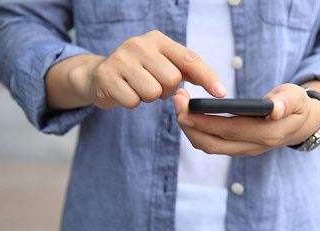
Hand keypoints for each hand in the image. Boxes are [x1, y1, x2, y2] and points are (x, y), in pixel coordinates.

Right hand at [46, 30, 225, 109]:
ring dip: (148, 98)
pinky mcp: (107, 76)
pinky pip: (133, 101)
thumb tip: (216, 88)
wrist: (98, 75)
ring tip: (138, 88)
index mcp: (157, 40)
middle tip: (154, 85)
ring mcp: (121, 58)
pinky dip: (132, 102)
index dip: (207, 77)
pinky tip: (125, 92)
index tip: (221, 93)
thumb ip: (186, 71)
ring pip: (153, 92)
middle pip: (172, 80)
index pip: (189, 58)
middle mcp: (139, 44)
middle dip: (166, 90)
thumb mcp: (162, 64)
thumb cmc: (139, 72)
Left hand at [173, 84, 319, 155]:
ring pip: (208, 146)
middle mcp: (253, 147)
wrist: (299, 123)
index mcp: (268, 134)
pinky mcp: (236, 148)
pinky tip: (188, 113)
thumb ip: (287, 101)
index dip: (206, 122)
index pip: (230, 130)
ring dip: (190, 129)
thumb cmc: (296, 104)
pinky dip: (196, 131)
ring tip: (179, 105)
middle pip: (213, 143)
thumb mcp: (297, 97)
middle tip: (176, 101)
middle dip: (190, 124)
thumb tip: (275, 110)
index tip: (186, 109)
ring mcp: (243, 150)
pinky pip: (211, 144)